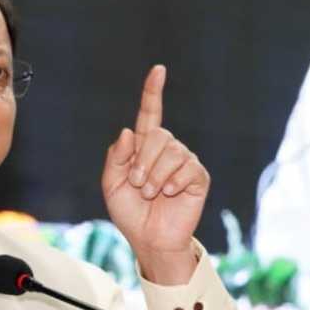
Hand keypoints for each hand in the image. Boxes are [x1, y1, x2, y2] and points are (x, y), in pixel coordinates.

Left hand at [101, 65, 208, 284]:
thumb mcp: (112, 185)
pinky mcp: (198, 177)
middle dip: (143, 162)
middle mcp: (167, 150)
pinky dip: (172, 183)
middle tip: (138, 185)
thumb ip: (116, 158)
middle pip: (159, 134)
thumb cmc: (130, 213)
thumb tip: (129, 132)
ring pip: (172, 151)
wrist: (149, 239)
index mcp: (144, 148)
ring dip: (155, 176)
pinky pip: (186, 168)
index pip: (150, 114)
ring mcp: (184, 162)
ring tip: (152, 194)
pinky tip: (170, 194)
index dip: (153, 92)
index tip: (158, 70)